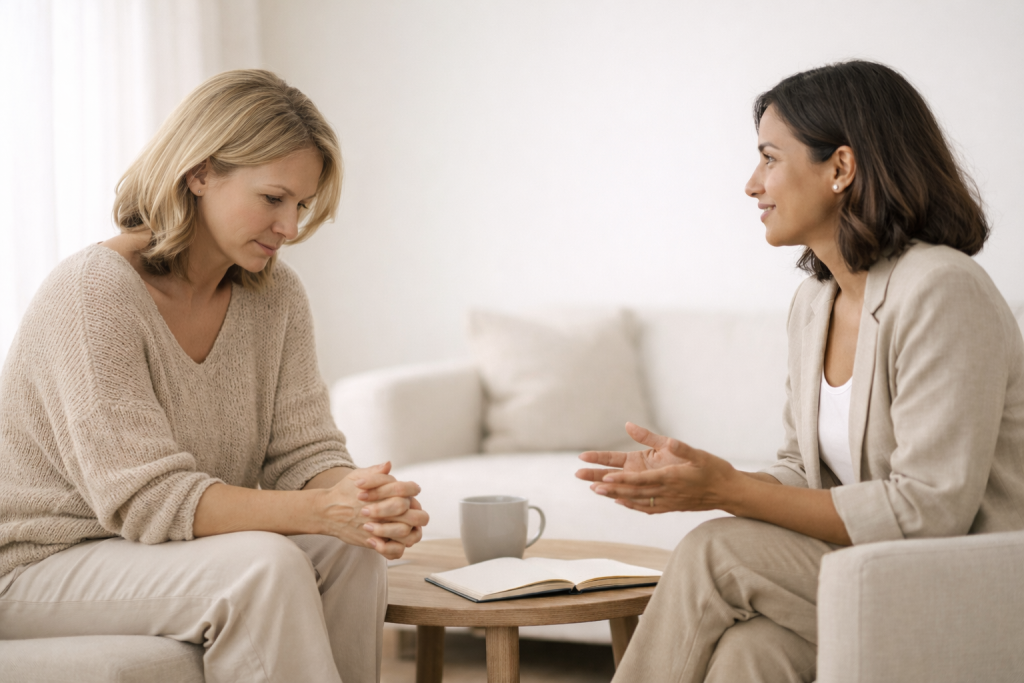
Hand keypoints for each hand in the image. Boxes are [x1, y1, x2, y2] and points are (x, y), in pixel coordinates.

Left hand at [353, 463, 428, 558]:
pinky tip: (370, 541)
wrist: (334, 511)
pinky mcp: (391, 543)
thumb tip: (387, 465)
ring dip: (387, 530)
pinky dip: (386, 548)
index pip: (412, 489)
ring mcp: (401, 529)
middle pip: (415, 514)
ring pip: (409, 535)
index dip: (388, 490)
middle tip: (364, 511)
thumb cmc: (349, 492)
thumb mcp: (358, 478)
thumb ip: (374, 473)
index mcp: (403, 494)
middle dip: (388, 511)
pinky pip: (399, 551)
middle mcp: (407, 511)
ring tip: (366, 527)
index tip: (361, 492)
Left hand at [575, 422, 736, 513]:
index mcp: (670, 477)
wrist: (729, 493)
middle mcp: (666, 492)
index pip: (641, 479)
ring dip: (616, 494)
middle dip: (610, 486)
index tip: (605, 477)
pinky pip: (647, 507)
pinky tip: (620, 501)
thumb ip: (674, 445)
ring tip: (596, 489)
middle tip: (589, 483)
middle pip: (633, 491)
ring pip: (636, 500)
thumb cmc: (714, 469)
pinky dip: (632, 504)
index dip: (622, 479)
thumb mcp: (695, 453)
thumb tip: (664, 437)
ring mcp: (667, 501)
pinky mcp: (670, 506)